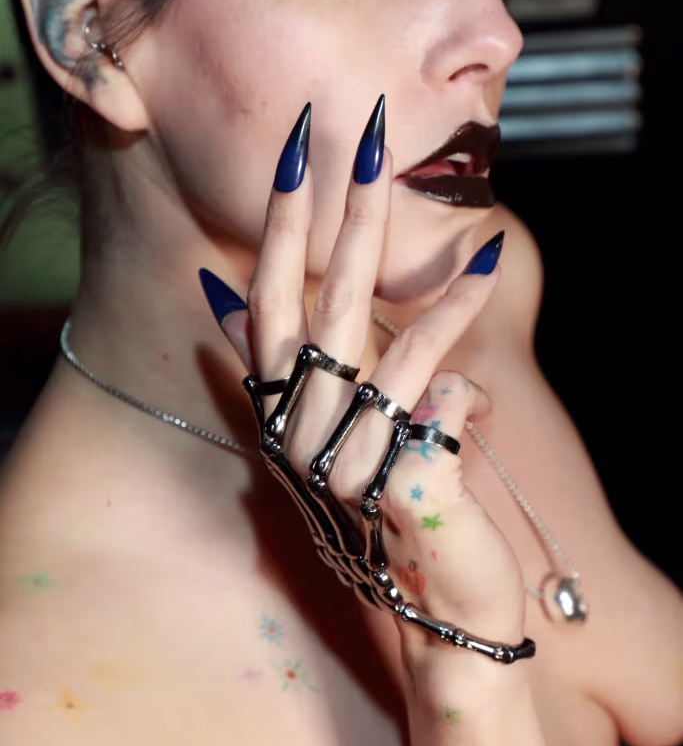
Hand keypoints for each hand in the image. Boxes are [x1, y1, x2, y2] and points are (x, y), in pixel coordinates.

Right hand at [206, 97, 526, 659]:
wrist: (431, 609)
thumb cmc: (376, 508)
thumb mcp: (316, 437)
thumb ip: (271, 369)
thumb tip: (224, 299)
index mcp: (281, 413)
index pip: (266, 303)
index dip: (276, 229)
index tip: (290, 155)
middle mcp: (300, 432)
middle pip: (312, 305)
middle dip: (331, 214)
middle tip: (352, 136)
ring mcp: (345, 458)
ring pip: (372, 335)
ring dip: (394, 252)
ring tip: (425, 189)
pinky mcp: (399, 477)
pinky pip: (434, 383)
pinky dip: (458, 319)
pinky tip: (486, 262)